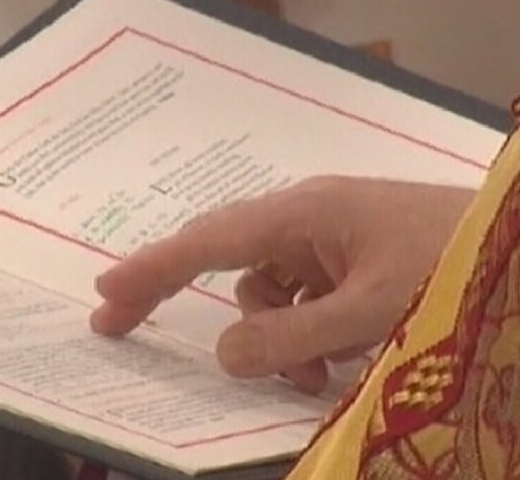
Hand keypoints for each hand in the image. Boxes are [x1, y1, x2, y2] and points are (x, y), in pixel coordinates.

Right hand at [92, 177, 473, 393]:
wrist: (516, 245)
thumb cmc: (446, 264)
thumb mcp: (371, 311)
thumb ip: (293, 338)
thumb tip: (226, 355)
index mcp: (302, 213)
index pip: (208, 240)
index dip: (152, 266)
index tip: (106, 289)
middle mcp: (303, 217)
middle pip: (221, 254)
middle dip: (175, 288)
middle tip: (123, 319)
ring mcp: (324, 236)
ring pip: (266, 288)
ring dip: (273, 335)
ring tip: (313, 373)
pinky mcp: (344, 256)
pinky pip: (299, 295)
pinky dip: (302, 330)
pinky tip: (335, 354)